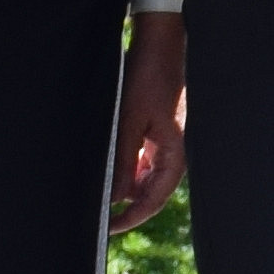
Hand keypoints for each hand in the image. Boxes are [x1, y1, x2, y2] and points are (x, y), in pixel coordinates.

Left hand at [107, 26, 187, 231]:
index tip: (109, 228)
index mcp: (174, 153)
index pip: (155, 199)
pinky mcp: (161, 131)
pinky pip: (145, 160)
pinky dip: (129, 165)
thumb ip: (122, 162)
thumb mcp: (128, 122)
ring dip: (126, 182)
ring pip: (146, 176)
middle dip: (127, 202)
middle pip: (152, 191)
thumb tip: (114, 197)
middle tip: (98, 209)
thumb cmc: (147, 80)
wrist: (160, 46)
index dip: (132, 217)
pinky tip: (113, 159)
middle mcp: (175, 151)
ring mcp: (169, 142)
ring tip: (100, 182)